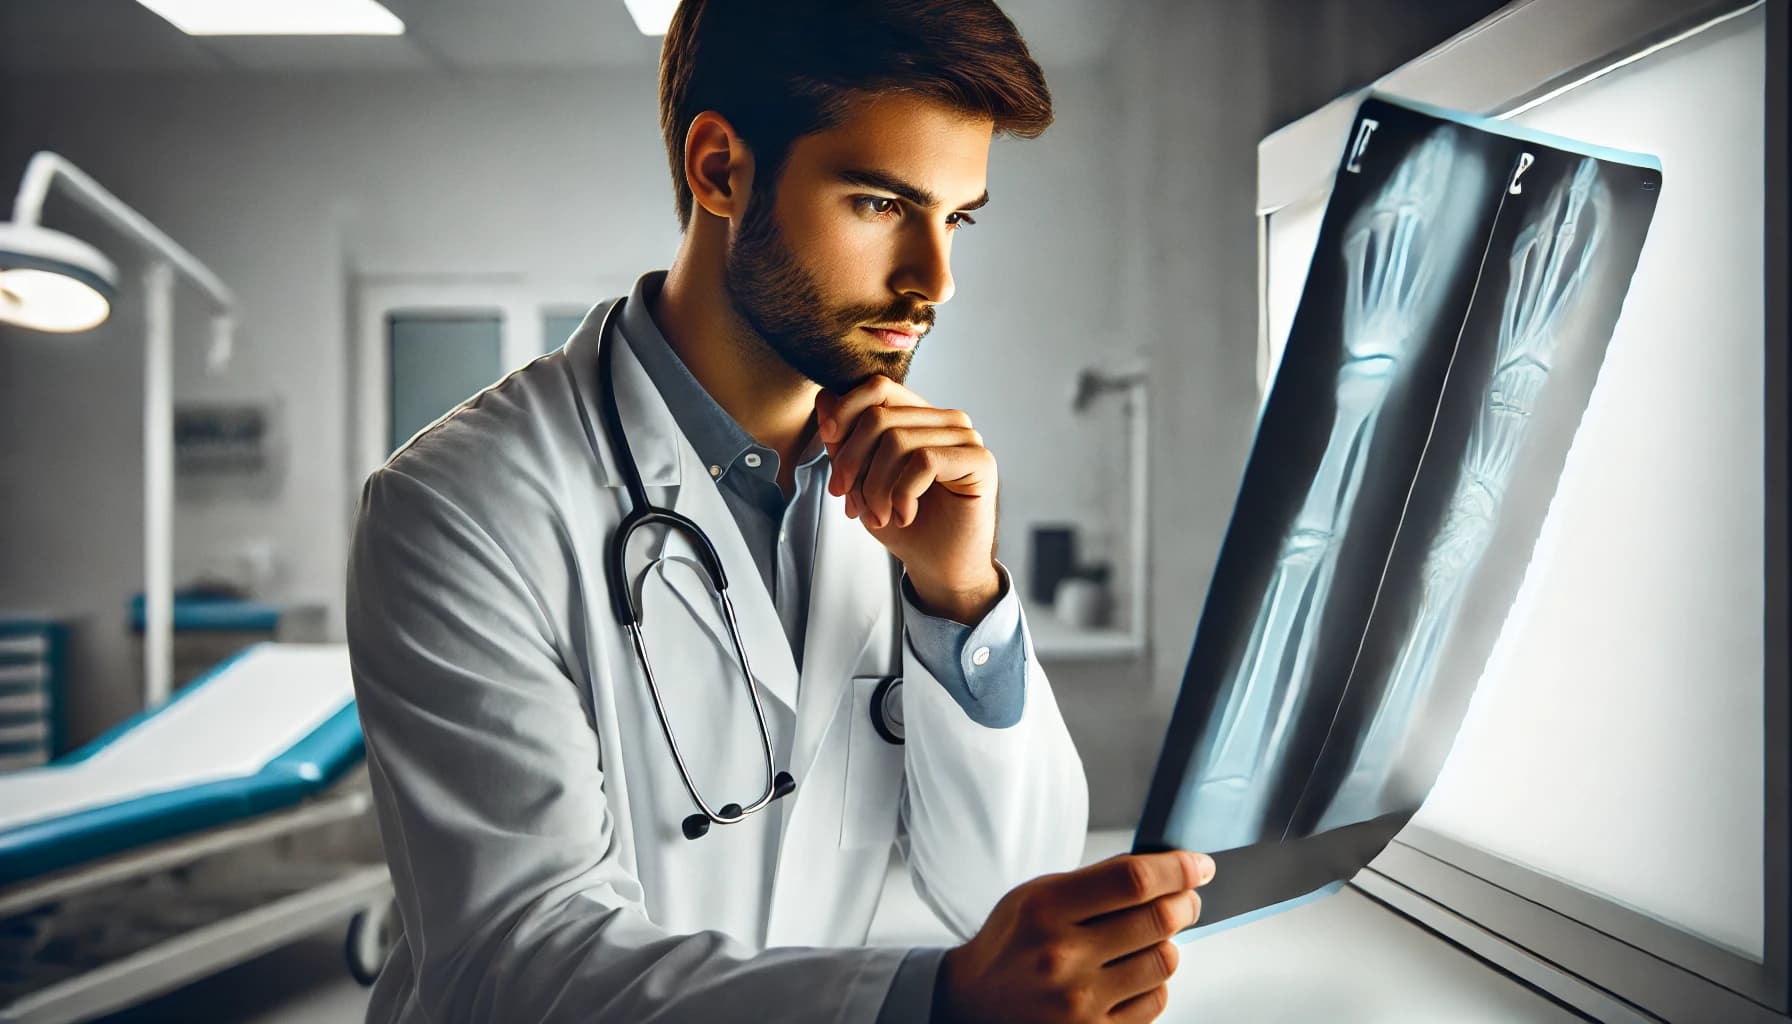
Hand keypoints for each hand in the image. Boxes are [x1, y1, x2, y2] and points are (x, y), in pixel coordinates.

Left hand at [815, 377, 999, 621]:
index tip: (827, 441)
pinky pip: (924, 461)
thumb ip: (845, 442)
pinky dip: (902, 494)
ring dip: (875, 486)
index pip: (879, 388)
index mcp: (920, 418)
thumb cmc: (904, 525)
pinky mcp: (979, 461)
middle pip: (880, 416)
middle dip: (852, 461)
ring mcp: (966, 438)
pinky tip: (904, 514)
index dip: (845, 411)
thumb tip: (824, 398)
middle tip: (848, 499)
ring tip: (878, 515)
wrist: (938, 568)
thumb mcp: (861, 481)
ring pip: (897, 440)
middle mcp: (945, 421)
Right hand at [936, 850, 1214, 1023]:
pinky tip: (1131, 976)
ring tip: (1147, 940)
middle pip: (1158, 920)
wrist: (973, 1004)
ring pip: (1164, 962)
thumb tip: (1158, 867)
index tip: (1197, 866)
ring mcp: (1079, 1002)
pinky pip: (1154, 1003)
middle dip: (1184, 903)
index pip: (1132, 880)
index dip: (1177, 869)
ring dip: (1166, 945)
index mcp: (1046, 909)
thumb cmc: (1009, 946)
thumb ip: (1092, 881)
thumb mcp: (1035, 896)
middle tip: (1185, 899)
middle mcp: (1062, 957)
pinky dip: (1153, 984)